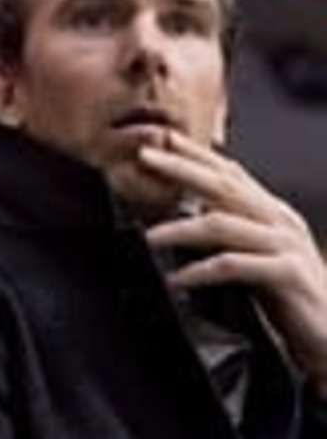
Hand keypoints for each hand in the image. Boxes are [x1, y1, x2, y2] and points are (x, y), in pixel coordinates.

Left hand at [140, 130, 326, 394]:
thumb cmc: (293, 299)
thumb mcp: (259, 258)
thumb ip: (233, 236)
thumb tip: (192, 218)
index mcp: (272, 214)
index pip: (231, 174)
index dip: (197, 154)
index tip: (162, 139)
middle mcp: (280, 222)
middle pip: (223, 186)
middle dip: (181, 168)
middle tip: (145, 156)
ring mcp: (285, 245)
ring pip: (222, 224)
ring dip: (179, 227)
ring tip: (146, 236)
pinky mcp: (288, 275)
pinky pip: (234, 266)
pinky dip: (200, 271)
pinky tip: (176, 279)